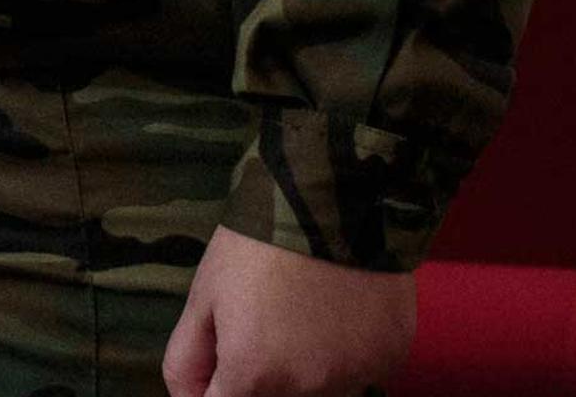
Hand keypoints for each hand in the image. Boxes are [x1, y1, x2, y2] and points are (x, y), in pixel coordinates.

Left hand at [165, 228, 416, 396]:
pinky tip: (339, 312)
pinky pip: (359, 372)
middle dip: (261, 374)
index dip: (216, 387)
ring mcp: (353, 377)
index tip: (222, 359)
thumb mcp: (204, 294)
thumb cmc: (257, 243)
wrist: (335, 198)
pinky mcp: (389, 358)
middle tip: (266, 323)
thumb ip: (187, 359)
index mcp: (253, 375)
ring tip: (304, 313)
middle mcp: (305, 389)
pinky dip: (345, 353)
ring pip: (318, 391)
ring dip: (305, 368)